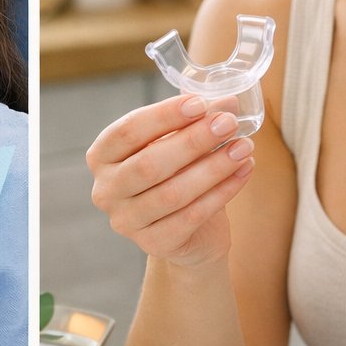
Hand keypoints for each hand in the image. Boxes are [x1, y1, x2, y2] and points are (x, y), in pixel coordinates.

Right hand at [88, 94, 254, 268]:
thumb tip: (229, 101)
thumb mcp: (179, 143)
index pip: (128, 130)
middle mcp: (105, 190)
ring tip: (244, 147)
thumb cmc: (177, 175)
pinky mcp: (154, 244)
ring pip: (173, 193)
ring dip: (213, 167)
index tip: (200, 104)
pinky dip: (221, 192)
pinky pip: (192, 217)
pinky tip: (244, 172)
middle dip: (193, 141)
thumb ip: (196, 120)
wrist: (188, 233)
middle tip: (228, 123)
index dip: (164, 116)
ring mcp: (126, 221)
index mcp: (102, 156)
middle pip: (149, 164)